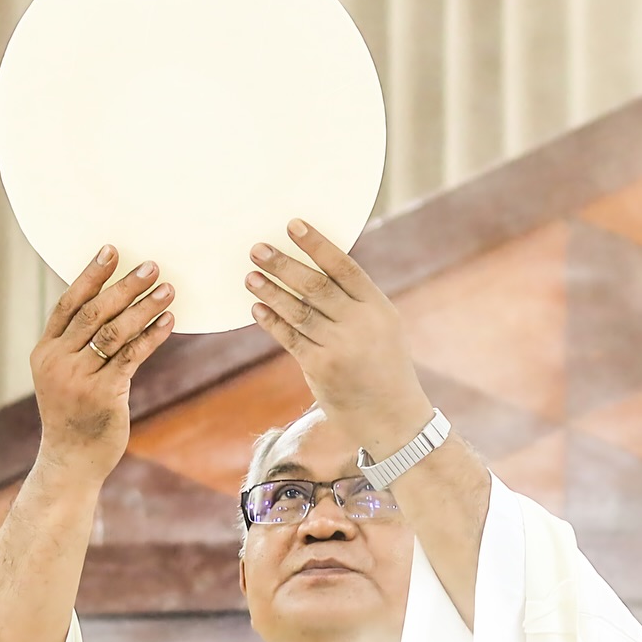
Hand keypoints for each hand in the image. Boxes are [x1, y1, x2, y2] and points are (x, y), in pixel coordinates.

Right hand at [31, 246, 174, 483]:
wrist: (72, 460)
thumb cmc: (74, 415)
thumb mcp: (63, 377)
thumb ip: (77, 346)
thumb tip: (111, 307)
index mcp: (45, 352)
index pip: (68, 304)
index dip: (90, 275)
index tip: (111, 250)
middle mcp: (58, 361)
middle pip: (94, 312)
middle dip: (125, 286)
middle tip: (152, 266)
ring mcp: (78, 378)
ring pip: (115, 332)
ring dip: (144, 307)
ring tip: (168, 289)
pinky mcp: (103, 394)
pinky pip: (131, 356)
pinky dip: (152, 336)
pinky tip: (168, 321)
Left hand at [245, 220, 429, 457]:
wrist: (391, 416)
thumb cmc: (383, 366)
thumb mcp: (382, 327)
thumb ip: (354, 301)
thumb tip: (316, 268)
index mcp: (378, 307)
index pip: (344, 267)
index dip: (317, 245)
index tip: (293, 225)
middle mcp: (360, 324)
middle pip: (315, 286)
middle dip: (284, 265)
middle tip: (257, 248)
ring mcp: (339, 347)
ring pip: (297, 312)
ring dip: (270, 292)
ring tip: (250, 275)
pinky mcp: (320, 368)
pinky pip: (290, 339)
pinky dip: (272, 322)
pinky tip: (256, 308)